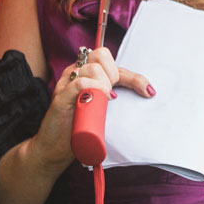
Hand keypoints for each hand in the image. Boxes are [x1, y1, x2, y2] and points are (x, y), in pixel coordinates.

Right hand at [25, 46, 152, 175]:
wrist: (54, 148)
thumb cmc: (79, 127)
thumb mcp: (100, 109)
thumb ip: (112, 97)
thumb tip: (145, 94)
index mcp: (85, 73)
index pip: (111, 61)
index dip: (134, 76)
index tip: (148, 92)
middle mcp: (75, 73)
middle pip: (101, 55)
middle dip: (115, 75)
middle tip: (112, 96)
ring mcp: (66, 84)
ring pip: (92, 68)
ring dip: (105, 84)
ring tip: (104, 101)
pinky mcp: (60, 97)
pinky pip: (79, 83)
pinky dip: (94, 88)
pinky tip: (101, 99)